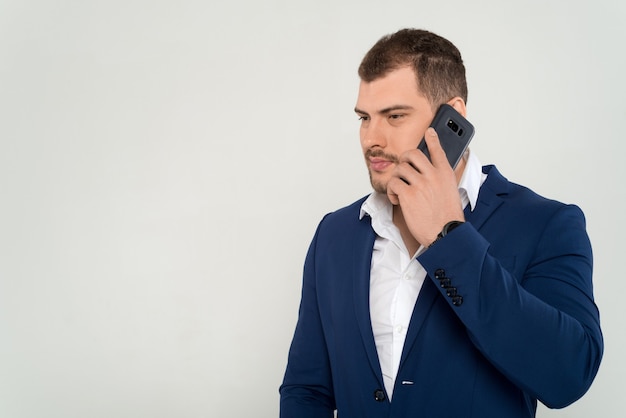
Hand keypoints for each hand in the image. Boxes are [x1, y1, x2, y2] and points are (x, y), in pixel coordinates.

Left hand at [386, 128, 464, 246]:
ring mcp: (420, 184)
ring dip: (396, 179)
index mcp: (445, 174)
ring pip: (400, 168)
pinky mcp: (408, 195)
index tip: (429, 132)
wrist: (445, 234)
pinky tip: (397, 200)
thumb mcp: (451, 192)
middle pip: (412, 154)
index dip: (433, 139)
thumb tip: (431, 174)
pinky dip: (391, 192)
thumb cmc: (447, 217)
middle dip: (404, 160)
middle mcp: (433, 175)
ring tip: (399, 191)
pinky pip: (393, 183)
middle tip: (403, 170)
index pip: (438, 151)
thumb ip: (441, 180)